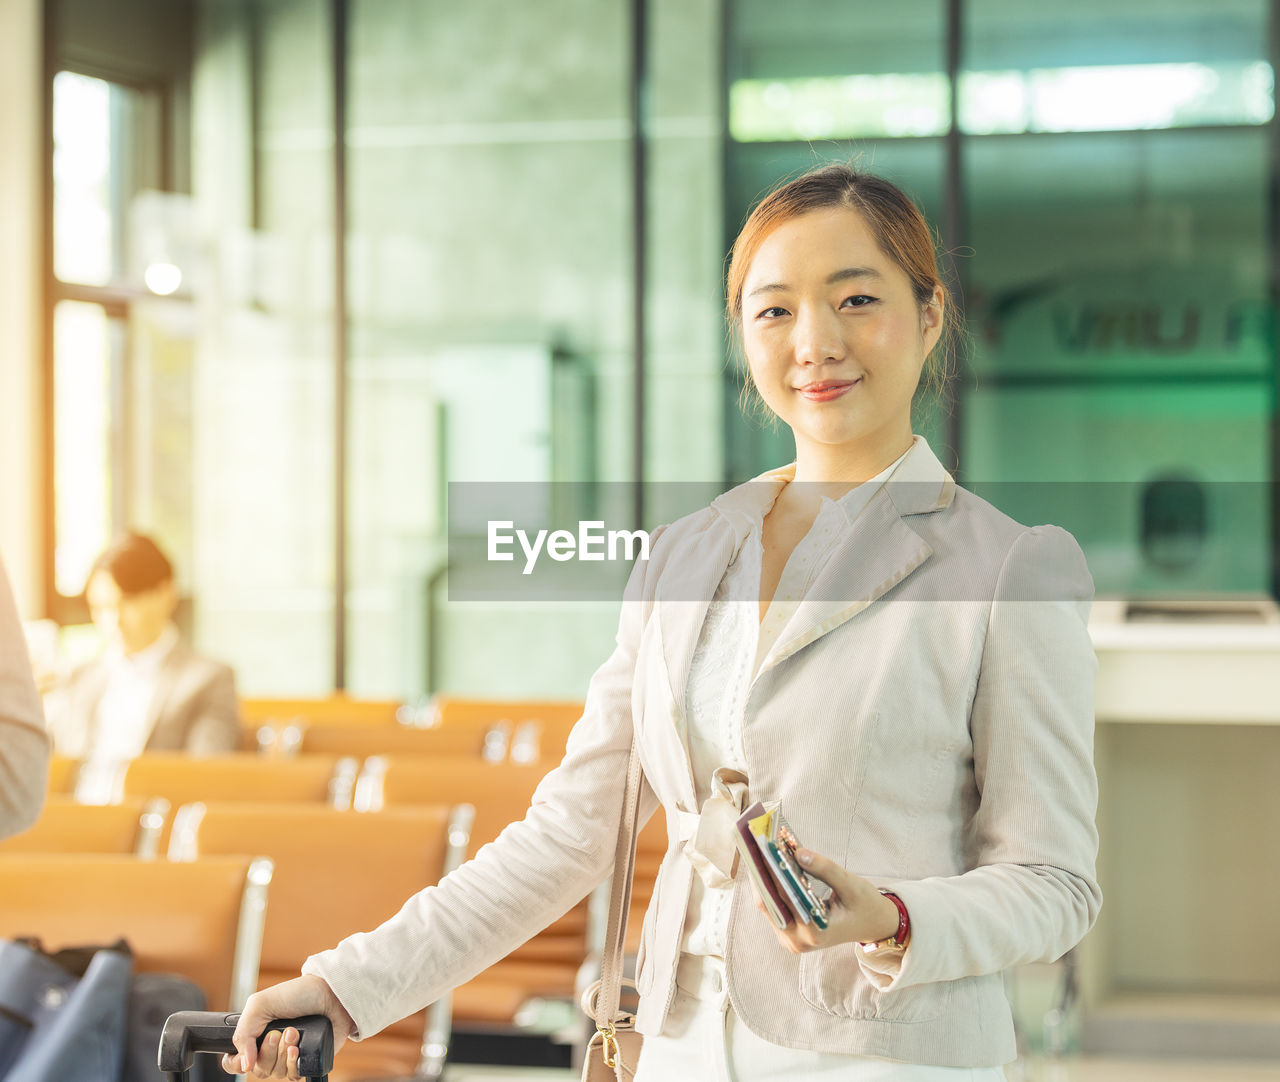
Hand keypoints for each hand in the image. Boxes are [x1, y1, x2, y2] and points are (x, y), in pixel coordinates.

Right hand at [221, 975, 355, 1078]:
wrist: (332, 995)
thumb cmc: (298, 994)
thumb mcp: (260, 1004)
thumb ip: (243, 1033)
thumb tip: (243, 1065)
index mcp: (256, 1033)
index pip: (235, 1060)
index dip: (235, 1062)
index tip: (245, 1055)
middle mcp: (271, 1047)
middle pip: (257, 1069)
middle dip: (267, 1051)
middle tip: (278, 1032)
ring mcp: (288, 1055)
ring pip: (274, 1074)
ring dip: (283, 1054)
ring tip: (295, 1033)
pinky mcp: (306, 1061)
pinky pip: (292, 1077)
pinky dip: (294, 1063)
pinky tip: (299, 1048)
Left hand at [750, 848, 901, 953]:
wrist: (874, 925)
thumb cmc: (865, 905)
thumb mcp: (851, 885)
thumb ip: (825, 869)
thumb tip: (797, 852)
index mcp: (815, 932)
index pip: (785, 899)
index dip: (771, 873)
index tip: (763, 849)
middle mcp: (798, 940)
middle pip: (769, 904)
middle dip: (762, 874)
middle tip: (755, 845)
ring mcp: (792, 940)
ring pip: (768, 906)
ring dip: (764, 879)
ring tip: (758, 851)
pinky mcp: (790, 933)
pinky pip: (774, 908)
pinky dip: (772, 887)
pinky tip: (768, 866)